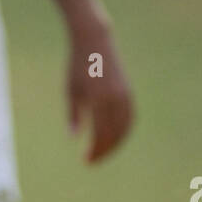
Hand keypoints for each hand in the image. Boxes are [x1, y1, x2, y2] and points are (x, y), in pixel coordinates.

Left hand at [67, 24, 133, 162]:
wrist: (94, 41)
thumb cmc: (77, 67)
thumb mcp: (71, 91)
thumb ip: (74, 116)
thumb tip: (75, 138)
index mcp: (98, 99)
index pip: (100, 134)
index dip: (95, 150)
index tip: (85, 161)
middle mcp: (115, 98)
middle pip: (114, 134)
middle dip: (104, 150)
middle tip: (92, 161)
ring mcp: (124, 94)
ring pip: (125, 127)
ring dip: (115, 143)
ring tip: (103, 152)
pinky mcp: (128, 91)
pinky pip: (130, 117)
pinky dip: (124, 130)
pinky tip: (115, 139)